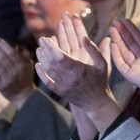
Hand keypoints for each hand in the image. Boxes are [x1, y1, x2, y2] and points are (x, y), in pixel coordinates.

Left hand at [0, 38, 34, 106]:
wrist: (23, 95)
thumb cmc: (25, 77)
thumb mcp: (29, 65)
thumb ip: (24, 54)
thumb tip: (16, 46)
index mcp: (23, 66)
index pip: (12, 53)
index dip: (4, 45)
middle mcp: (15, 72)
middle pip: (2, 57)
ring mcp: (7, 79)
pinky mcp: (0, 85)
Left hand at [35, 13, 119, 131]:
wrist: (96, 102)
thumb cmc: (100, 80)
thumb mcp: (102, 63)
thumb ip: (93, 50)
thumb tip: (84, 37)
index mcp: (80, 70)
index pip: (60, 57)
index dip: (51, 47)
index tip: (46, 39)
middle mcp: (70, 78)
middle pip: (52, 62)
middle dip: (45, 49)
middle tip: (41, 40)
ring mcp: (64, 86)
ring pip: (48, 71)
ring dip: (42, 59)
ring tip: (39, 49)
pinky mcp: (60, 92)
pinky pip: (47, 82)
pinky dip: (41, 73)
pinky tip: (38, 64)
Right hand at [110, 19, 139, 139]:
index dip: (132, 30)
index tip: (125, 20)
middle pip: (130, 44)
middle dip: (123, 33)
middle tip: (115, 21)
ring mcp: (136, 68)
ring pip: (124, 51)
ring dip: (118, 40)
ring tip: (112, 28)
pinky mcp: (131, 75)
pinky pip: (121, 63)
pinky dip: (116, 54)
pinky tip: (113, 44)